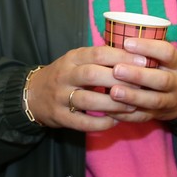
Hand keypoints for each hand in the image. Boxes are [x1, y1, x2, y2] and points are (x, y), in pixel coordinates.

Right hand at [29, 44, 157, 130]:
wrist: (33, 94)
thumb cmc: (65, 75)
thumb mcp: (77, 60)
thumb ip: (100, 58)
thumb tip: (135, 54)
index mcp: (72, 58)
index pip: (97, 53)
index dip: (121, 57)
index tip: (143, 62)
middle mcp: (64, 75)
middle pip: (92, 74)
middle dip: (118, 80)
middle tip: (141, 85)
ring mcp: (60, 97)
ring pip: (87, 100)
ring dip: (112, 104)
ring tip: (132, 106)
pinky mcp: (60, 117)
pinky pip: (82, 122)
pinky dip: (101, 123)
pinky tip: (115, 122)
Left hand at [99, 36, 176, 123]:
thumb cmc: (165, 69)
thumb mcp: (164, 57)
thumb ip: (146, 50)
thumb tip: (114, 35)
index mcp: (176, 63)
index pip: (167, 52)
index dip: (148, 47)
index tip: (127, 42)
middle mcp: (175, 82)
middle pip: (161, 80)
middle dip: (138, 75)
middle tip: (117, 70)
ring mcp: (168, 101)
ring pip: (153, 100)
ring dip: (132, 96)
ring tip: (113, 91)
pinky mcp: (158, 115)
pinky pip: (143, 117)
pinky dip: (126, 115)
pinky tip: (111, 109)